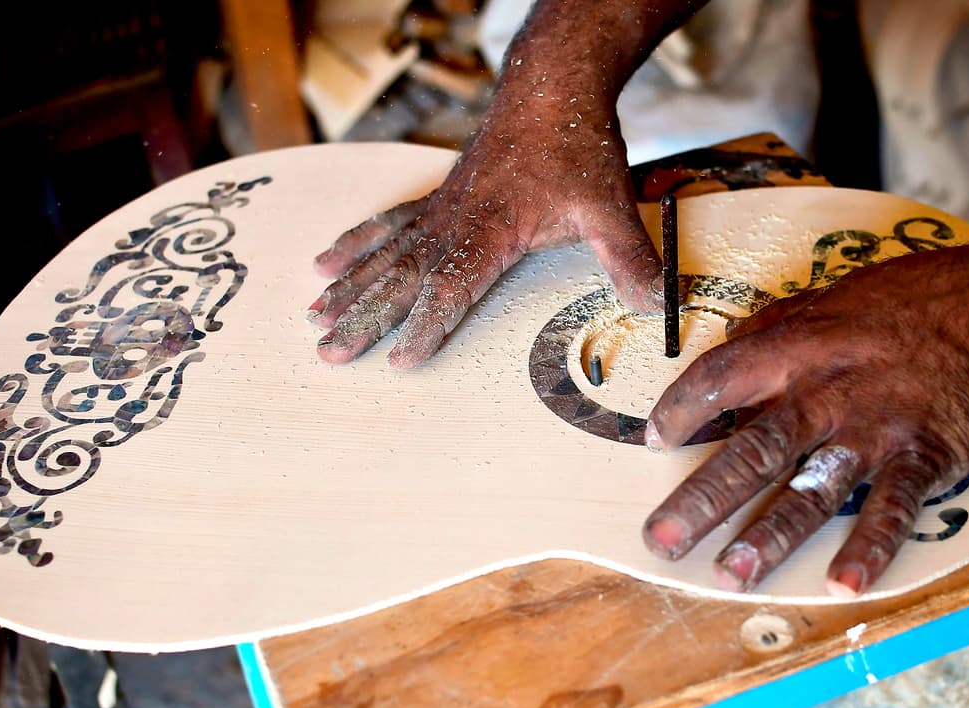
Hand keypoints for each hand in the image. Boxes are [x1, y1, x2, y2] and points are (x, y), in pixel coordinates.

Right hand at [311, 102, 661, 367]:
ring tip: (315, 319)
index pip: (450, 287)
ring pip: (385, 254)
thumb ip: (628, 260)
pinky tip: (325, 264)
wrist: (551, 87)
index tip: (400, 360)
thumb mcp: (609, 206)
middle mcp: (454, 221)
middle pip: (401, 277)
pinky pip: (385, 225)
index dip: (425, 325)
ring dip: (350, 289)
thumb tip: (653, 305)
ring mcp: (440, 208)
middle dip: (364, 318)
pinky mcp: (437, 198)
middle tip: (329, 352)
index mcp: (491, 230)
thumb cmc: (575, 145)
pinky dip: (354, 246)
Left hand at [641, 246, 968, 596]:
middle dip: (701, 498)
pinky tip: (843, 584)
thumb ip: (779, 326)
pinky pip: (891, 508)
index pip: (719, 379)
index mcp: (797, 349)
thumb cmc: (918, 298)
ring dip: (769, 537)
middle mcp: (826, 393)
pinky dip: (869, 548)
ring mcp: (873, 430)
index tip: (654, 438)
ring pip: (810, 490)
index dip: (680, 410)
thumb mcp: (833, 295)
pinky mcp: (922, 456)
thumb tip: (732, 343)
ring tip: (730, 573)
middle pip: (751, 451)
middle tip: (662, 538)